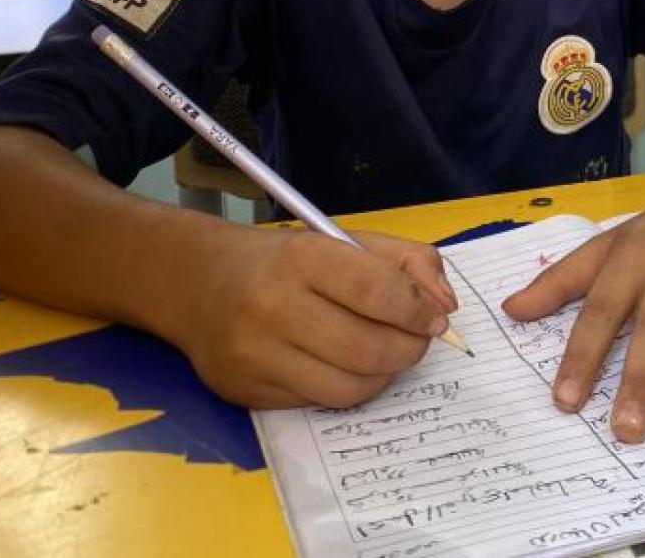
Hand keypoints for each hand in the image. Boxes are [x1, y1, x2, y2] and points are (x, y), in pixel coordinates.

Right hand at [172, 224, 457, 408]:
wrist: (200, 283)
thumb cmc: (285, 261)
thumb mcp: (345, 241)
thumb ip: (405, 263)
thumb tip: (445, 307)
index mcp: (301, 257)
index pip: (376, 291)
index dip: (417, 310)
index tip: (434, 318)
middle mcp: (272, 306)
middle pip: (368, 348)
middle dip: (410, 349)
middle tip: (417, 341)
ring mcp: (254, 355)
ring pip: (349, 388)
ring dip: (384, 376)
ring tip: (387, 356)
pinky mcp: (246, 392)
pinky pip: (318, 403)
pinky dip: (346, 388)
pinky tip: (344, 366)